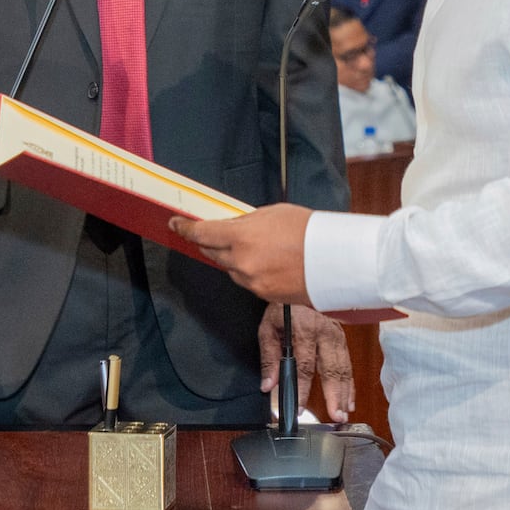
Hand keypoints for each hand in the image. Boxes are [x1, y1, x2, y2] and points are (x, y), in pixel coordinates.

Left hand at [169, 203, 313, 304]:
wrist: (333, 261)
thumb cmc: (307, 231)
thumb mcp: (271, 214)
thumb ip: (245, 221)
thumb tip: (230, 225)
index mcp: (241, 237)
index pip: (202, 233)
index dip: (185, 228)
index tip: (176, 224)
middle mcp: (241, 262)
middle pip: (212, 252)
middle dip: (210, 242)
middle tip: (215, 232)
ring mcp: (251, 281)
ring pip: (230, 268)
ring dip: (233, 258)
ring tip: (257, 246)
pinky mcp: (263, 295)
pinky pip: (247, 281)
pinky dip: (249, 271)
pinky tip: (267, 261)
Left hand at [259, 303, 353, 421]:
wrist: (302, 284)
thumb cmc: (283, 306)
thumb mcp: (268, 327)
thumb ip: (269, 357)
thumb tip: (268, 385)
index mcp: (304, 330)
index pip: (304, 366)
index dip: (302, 389)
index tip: (298, 408)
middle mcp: (324, 333)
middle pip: (331, 369)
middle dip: (334, 396)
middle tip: (335, 417)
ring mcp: (337, 335)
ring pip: (343, 369)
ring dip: (344, 394)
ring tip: (342, 414)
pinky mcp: (342, 338)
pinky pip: (348, 364)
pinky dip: (350, 385)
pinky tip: (349, 400)